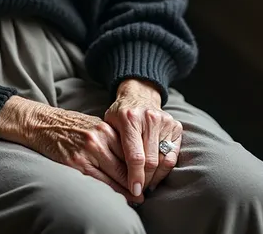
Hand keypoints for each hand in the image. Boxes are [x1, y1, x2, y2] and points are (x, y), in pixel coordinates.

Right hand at [0, 95, 143, 204]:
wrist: (43, 124)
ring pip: (114, 177)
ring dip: (126, 191)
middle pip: (125, 166)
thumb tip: (131, 160)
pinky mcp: (75, 163)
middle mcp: (99, 139)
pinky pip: (98, 183)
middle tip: (144, 194)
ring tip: (135, 199)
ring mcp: (87, 152)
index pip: (131, 152)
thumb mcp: (94, 126)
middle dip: (137, 182)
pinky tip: (116, 197)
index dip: (141, 169)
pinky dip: (109, 192)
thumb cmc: (71, 127)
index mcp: (106, 129)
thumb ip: (111, 140)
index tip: (147, 179)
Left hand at [104, 79, 181, 196]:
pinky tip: (157, 175)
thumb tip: (114, 178)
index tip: (134, 191)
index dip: (135, 176)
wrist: (138, 95)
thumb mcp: (109, 125)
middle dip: (144, 180)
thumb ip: (111, 146)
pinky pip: (173, 155)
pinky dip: (165, 169)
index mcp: (129, 118)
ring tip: (147, 185)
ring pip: (163, 160)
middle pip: (151, 161)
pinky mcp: (175, 126)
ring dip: (155, 177)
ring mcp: (164, 121)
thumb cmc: (120, 114)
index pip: (135, 156)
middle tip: (138, 190)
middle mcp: (149, 118)